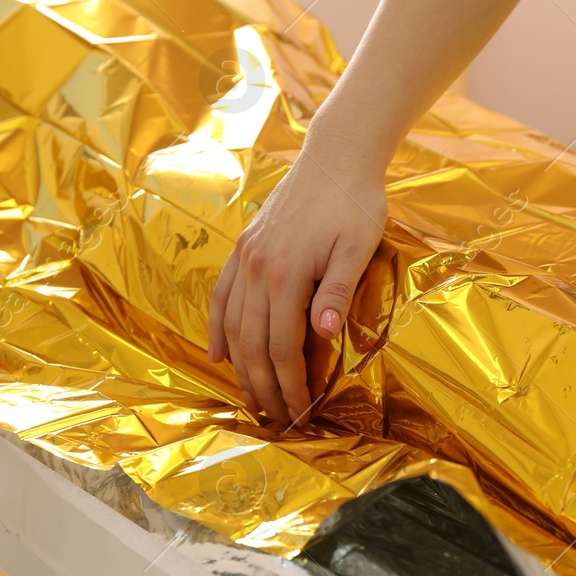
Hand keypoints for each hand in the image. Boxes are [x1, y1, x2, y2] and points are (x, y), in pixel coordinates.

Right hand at [207, 146, 386, 422]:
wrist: (337, 157)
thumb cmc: (357, 202)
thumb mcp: (358, 248)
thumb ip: (338, 293)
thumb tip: (324, 336)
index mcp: (287, 272)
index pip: (282, 346)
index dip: (290, 384)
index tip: (301, 413)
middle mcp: (258, 268)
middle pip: (252, 343)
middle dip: (263, 386)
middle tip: (275, 419)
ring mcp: (246, 256)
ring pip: (233, 324)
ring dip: (239, 367)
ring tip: (249, 398)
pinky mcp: (244, 247)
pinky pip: (222, 295)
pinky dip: (217, 328)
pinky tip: (219, 355)